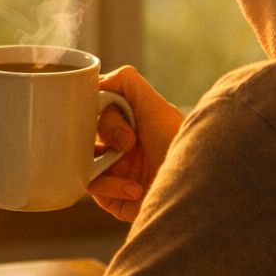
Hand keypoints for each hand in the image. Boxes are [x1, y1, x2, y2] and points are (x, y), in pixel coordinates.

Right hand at [89, 66, 183, 222]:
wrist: (193, 190)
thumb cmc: (177, 146)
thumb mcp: (157, 107)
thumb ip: (128, 83)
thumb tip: (97, 79)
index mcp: (131, 122)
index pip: (99, 106)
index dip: (103, 108)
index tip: (112, 110)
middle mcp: (120, 145)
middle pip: (88, 129)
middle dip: (110, 131)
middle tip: (129, 143)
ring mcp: (114, 171)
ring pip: (82, 157)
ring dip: (107, 160)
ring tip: (129, 161)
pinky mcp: (110, 196)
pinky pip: (91, 186)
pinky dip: (112, 185)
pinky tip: (136, 188)